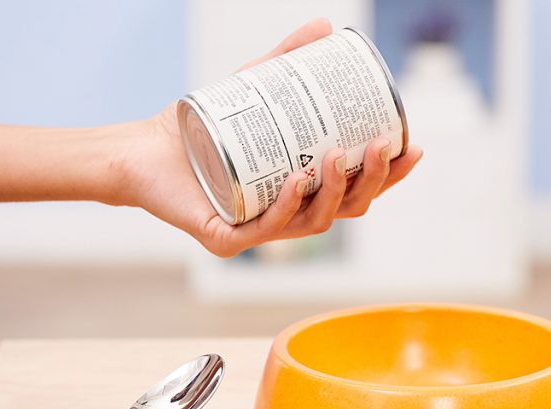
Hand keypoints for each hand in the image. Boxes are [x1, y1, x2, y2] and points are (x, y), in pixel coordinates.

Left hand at [116, 18, 423, 256]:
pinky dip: (289, 204)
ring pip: (315, 222)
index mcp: (301, 190)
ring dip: (336, 191)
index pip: (358, 188)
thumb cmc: (197, 129)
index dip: (389, 174)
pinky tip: (300, 180)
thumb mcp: (250, 90)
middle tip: (379, 146)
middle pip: (347, 208)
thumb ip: (285, 61)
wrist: (139, 147)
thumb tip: (326, 28)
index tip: (411, 145)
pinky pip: (267, 227)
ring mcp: (258, 231)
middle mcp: (286, 215)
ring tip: (338, 155)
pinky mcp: (227, 238)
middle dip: (372, 181)